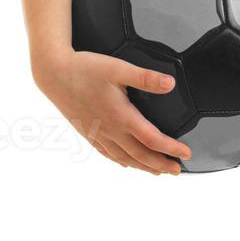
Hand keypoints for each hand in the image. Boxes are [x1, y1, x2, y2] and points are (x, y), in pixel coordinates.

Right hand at [33, 49, 191, 175]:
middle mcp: (109, 130)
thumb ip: (145, 77)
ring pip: (124, 158)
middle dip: (161, 164)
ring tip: (158, 172)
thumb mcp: (118, 68)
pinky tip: (127, 163)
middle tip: (177, 170)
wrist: (53, 74)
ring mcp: (97, 133)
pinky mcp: (87, 132)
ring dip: (143, 166)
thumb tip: (170, 84)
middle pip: (140, 155)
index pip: (152, 139)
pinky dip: (122, 161)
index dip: (171, 148)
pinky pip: (107, 154)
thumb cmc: (85, 68)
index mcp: (120, 116)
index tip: (186, 153)